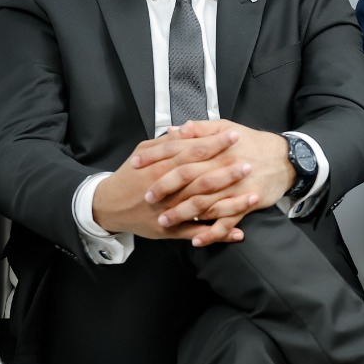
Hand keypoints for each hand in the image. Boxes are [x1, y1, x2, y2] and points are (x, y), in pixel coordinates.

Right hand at [92, 125, 255, 244]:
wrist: (108, 207)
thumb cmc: (130, 177)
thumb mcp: (143, 153)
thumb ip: (166, 142)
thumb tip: (187, 129)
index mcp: (160, 167)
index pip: (192, 152)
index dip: (214, 143)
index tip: (235, 135)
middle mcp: (167, 190)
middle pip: (201, 179)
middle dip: (227, 172)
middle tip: (250, 163)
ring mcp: (170, 212)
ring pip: (204, 208)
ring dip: (231, 204)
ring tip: (254, 197)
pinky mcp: (171, 230)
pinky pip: (198, 233)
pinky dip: (219, 234)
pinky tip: (239, 232)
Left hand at [146, 119, 295, 236]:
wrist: (286, 160)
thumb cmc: (254, 144)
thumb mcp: (227, 127)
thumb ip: (201, 129)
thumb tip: (177, 130)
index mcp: (215, 147)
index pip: (179, 150)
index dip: (156, 156)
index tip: (136, 164)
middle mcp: (223, 166)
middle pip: (188, 177)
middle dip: (165, 188)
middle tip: (147, 197)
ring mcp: (234, 187)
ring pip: (204, 202)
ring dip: (182, 213)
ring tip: (163, 221)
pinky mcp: (247, 203)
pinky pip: (227, 221)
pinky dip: (211, 232)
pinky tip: (197, 240)